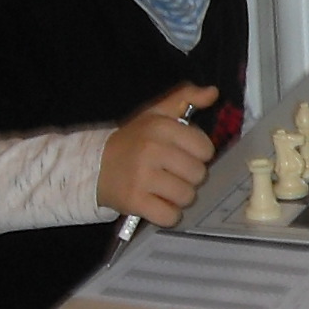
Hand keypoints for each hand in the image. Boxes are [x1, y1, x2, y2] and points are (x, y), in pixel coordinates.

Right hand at [97, 84, 218, 226]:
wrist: (95, 166)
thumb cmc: (133, 141)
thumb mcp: (156, 114)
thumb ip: (185, 98)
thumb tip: (213, 92)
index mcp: (160, 126)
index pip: (205, 149)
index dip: (198, 154)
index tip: (182, 154)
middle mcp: (151, 149)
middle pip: (198, 174)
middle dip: (189, 177)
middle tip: (171, 173)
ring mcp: (142, 177)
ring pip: (187, 196)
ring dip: (179, 197)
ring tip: (164, 189)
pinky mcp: (134, 201)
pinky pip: (170, 216)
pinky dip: (167, 214)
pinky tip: (157, 203)